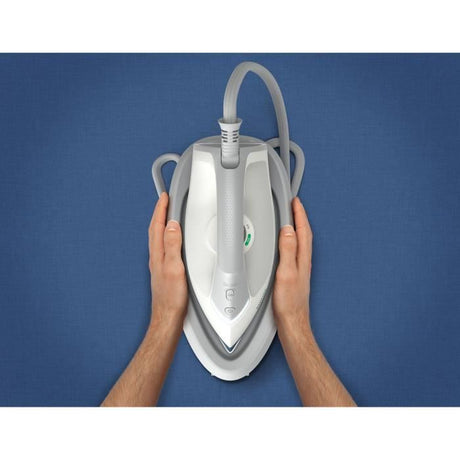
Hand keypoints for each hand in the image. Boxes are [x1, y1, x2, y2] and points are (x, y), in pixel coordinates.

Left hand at [148, 192, 187, 326]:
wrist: (167, 317)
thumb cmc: (171, 297)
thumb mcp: (174, 268)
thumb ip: (172, 245)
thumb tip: (171, 225)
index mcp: (157, 254)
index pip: (157, 226)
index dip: (160, 210)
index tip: (164, 197)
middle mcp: (156, 258)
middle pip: (155, 230)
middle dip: (159, 213)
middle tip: (164, 202)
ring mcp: (159, 265)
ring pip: (158, 239)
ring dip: (162, 224)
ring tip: (168, 215)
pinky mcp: (164, 272)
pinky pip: (163, 248)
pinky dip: (166, 238)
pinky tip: (172, 242)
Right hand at [273, 197, 312, 327]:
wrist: (292, 322)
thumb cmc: (289, 302)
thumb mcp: (286, 273)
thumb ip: (288, 250)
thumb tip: (288, 230)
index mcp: (302, 258)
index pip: (303, 231)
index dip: (300, 214)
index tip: (296, 201)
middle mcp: (304, 262)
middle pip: (304, 234)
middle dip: (300, 217)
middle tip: (295, 205)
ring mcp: (300, 269)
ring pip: (300, 243)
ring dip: (297, 229)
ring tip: (291, 219)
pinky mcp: (295, 275)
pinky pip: (295, 252)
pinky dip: (292, 242)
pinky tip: (286, 245)